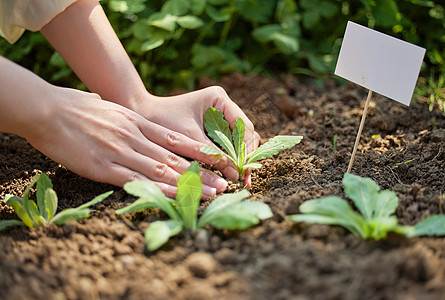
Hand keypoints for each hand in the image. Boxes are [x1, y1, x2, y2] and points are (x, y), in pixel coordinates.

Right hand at [25, 87, 228, 198]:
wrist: (48, 109)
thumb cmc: (75, 107)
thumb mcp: (109, 107)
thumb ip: (125, 116)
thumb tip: (132, 116)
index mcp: (137, 122)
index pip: (175, 139)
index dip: (198, 152)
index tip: (218, 161)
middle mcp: (134, 137)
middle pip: (175, 158)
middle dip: (202, 173)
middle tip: (224, 184)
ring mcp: (121, 152)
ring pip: (162, 171)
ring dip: (189, 184)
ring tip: (211, 194)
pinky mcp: (104, 167)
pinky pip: (136, 181)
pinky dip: (158, 190)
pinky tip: (175, 198)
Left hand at [130, 86, 259, 185]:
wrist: (141, 117)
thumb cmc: (162, 122)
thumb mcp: (190, 139)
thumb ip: (214, 154)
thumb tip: (236, 174)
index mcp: (219, 99)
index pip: (244, 127)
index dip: (247, 150)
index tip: (244, 170)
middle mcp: (223, 106)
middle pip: (244, 134)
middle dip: (244, 155)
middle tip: (244, 179)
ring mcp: (219, 117)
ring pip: (237, 140)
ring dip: (238, 158)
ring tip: (237, 179)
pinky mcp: (212, 128)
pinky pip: (226, 144)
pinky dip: (227, 158)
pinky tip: (228, 172)